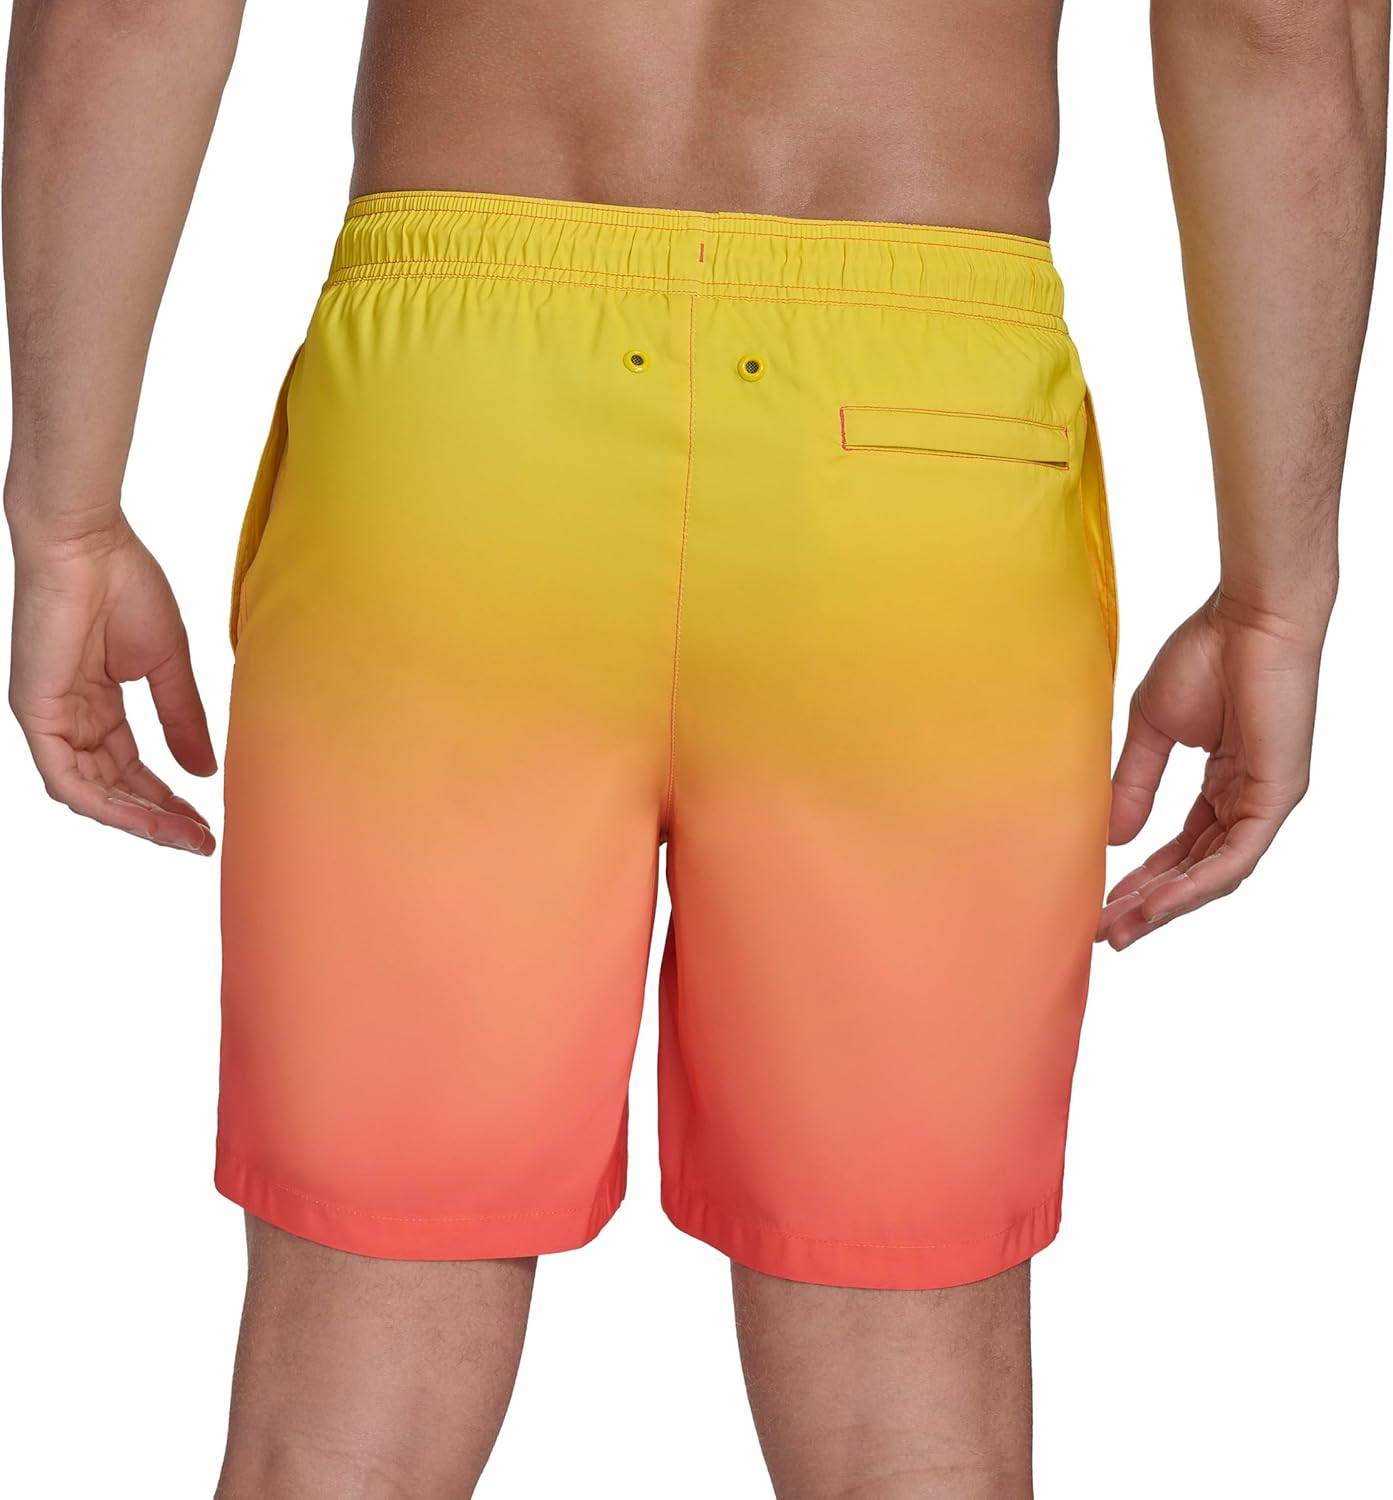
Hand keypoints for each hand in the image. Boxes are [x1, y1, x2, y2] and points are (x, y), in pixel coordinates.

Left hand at [8, 513, 216, 852]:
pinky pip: (66, 779)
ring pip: (90, 793)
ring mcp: (49, 718)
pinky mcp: (36, 713)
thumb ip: (182, 719)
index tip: (207, 821)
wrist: (88, 543)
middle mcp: (69, 717)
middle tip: (202, 839)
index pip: (130, 768)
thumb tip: (206, 772)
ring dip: (138, 819)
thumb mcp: (168, 665)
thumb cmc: (124, 582)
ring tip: (183, 834)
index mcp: (95, 703)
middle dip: (158, 817)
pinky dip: (106, 804)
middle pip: (112, 788)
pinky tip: (145, 817)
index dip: (168, 798)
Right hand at [1097, 590, 1323, 949]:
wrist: (1249, 616)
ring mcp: (1266, 801)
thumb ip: (1136, 783)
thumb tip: (1113, 836)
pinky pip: (1234, 857)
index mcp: (1225, 784)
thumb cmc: (1208, 652)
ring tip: (1121, 927)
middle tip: (1104, 931)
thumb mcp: (1155, 730)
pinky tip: (1157, 902)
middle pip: (1197, 870)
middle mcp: (1248, 800)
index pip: (1183, 847)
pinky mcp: (1276, 796)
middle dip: (1149, 904)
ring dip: (1167, 905)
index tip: (1101, 902)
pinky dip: (1194, 883)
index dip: (1143, 878)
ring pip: (1215, 874)